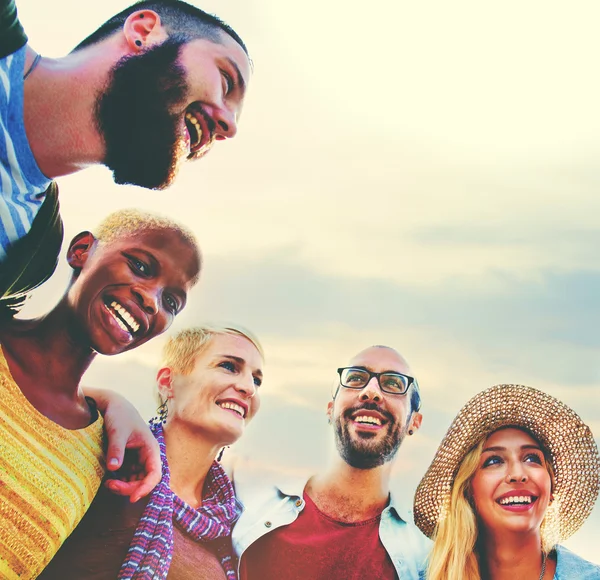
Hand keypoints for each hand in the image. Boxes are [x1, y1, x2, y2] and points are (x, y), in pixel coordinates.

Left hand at [84, 387, 161, 501]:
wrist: (113, 405)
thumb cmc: (120, 415)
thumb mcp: (117, 432)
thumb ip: (116, 450)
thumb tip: (113, 468)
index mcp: (150, 448)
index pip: (154, 474)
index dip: (145, 487)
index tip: (132, 498)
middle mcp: (147, 456)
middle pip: (145, 480)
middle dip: (130, 487)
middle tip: (112, 486)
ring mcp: (138, 459)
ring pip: (136, 480)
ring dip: (124, 486)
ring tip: (109, 483)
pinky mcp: (129, 460)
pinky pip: (128, 476)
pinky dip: (120, 481)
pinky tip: (109, 479)